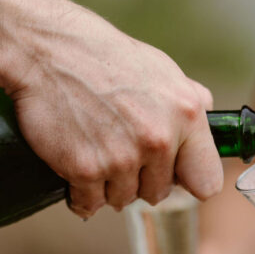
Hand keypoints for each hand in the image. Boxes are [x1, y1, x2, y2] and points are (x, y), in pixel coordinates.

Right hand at [0, 0, 223, 216]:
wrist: (47, 49)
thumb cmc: (102, 56)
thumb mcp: (161, 69)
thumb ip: (189, 100)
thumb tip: (207, 119)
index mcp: (186, 115)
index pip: (207, 181)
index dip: (188, 181)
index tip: (174, 175)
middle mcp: (158, 140)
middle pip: (159, 193)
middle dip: (141, 179)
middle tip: (120, 152)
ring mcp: (121, 158)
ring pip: (123, 200)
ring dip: (109, 186)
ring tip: (95, 152)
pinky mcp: (85, 169)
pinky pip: (89, 204)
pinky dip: (80, 195)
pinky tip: (76, 171)